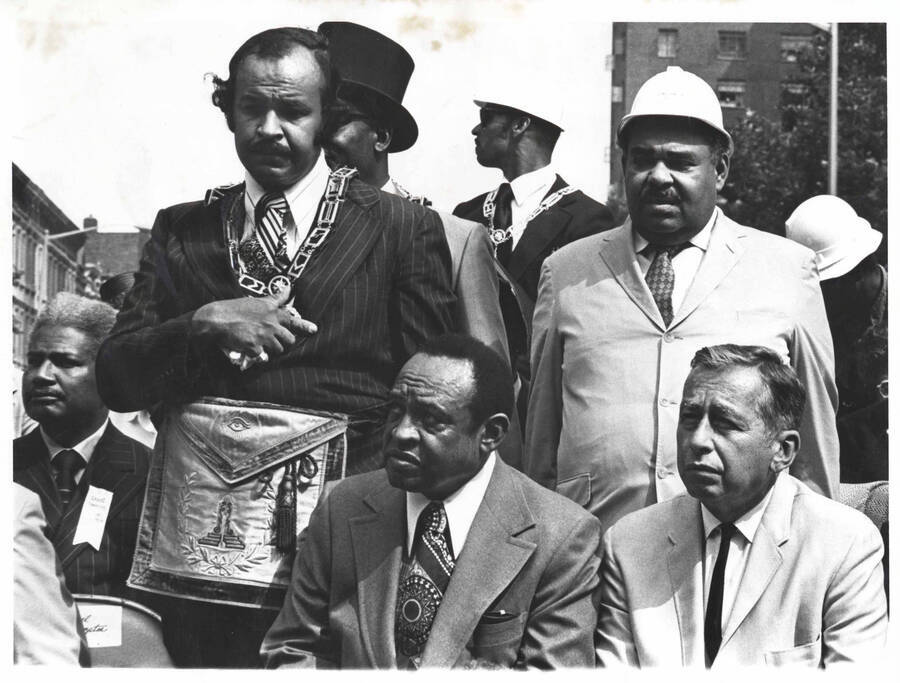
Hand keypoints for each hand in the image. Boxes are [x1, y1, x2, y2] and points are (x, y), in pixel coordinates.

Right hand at [192, 284, 316, 359]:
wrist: (214, 319)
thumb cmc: (233, 309)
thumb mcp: (256, 301)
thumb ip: (274, 299)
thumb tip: (288, 288)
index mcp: (271, 312)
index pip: (292, 319)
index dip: (304, 326)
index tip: (314, 330)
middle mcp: (270, 323)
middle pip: (289, 339)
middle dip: (284, 342)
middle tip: (273, 341)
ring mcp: (263, 336)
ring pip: (278, 350)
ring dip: (271, 350)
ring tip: (259, 344)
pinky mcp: (254, 347)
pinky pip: (263, 357)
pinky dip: (257, 356)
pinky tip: (248, 350)